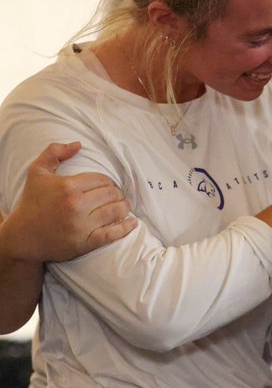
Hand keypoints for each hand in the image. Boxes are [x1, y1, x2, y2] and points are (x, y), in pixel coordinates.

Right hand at [2, 142, 135, 261]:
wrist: (22, 236)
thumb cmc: (32, 203)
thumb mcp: (37, 172)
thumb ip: (55, 152)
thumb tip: (78, 144)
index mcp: (69, 186)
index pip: (102, 180)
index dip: (108, 182)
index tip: (107, 186)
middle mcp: (77, 205)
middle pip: (111, 194)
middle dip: (117, 194)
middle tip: (116, 196)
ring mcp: (82, 225)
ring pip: (115, 211)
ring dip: (123, 207)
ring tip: (123, 206)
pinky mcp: (85, 243)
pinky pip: (112, 234)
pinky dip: (125, 228)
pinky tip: (132, 223)